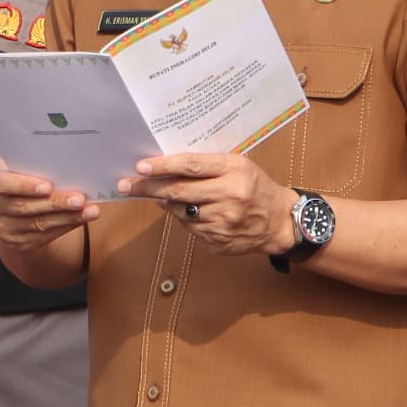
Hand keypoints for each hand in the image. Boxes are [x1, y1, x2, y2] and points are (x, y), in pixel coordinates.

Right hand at [0, 163, 90, 250]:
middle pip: (24, 207)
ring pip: (38, 224)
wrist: (14, 201)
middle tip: (80, 199)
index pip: (4, 184)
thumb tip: (67, 163)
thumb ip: (35, 164)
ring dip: (68, 218)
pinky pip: (45, 237)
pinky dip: (66, 226)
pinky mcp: (18, 243)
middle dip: (55, 203)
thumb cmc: (23, 174)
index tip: (48, 186)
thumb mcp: (21, 165)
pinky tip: (82, 219)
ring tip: (90, 211)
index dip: (25, 186)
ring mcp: (3, 228)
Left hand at [127, 150, 293, 257]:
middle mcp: (229, 196)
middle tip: (126, 184)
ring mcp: (223, 222)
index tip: (141, 166)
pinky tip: (194, 212)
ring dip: (167, 204)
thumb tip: (166, 172)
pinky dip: (185, 218)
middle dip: (148, 188)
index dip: (163, 166)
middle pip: (178, 191)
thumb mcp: (238, 166)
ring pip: (180, 212)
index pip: (191, 166)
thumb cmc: (255, 188)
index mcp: (235, 171)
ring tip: (164, 197)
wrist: (279, 222)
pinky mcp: (218, 241)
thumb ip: (206, 167)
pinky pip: (190, 228)